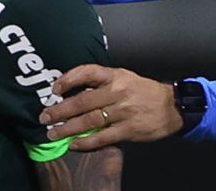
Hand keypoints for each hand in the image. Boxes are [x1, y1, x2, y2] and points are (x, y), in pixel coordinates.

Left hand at [39, 64, 182, 150]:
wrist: (171, 106)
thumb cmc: (143, 91)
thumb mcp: (124, 77)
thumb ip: (102, 83)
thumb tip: (73, 91)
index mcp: (115, 75)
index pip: (87, 72)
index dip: (68, 79)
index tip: (54, 89)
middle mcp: (118, 91)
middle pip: (83, 101)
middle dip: (60, 110)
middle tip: (44, 117)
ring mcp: (123, 111)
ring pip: (90, 120)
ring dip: (68, 128)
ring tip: (53, 133)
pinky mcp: (129, 129)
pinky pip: (103, 137)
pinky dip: (86, 142)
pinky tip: (74, 144)